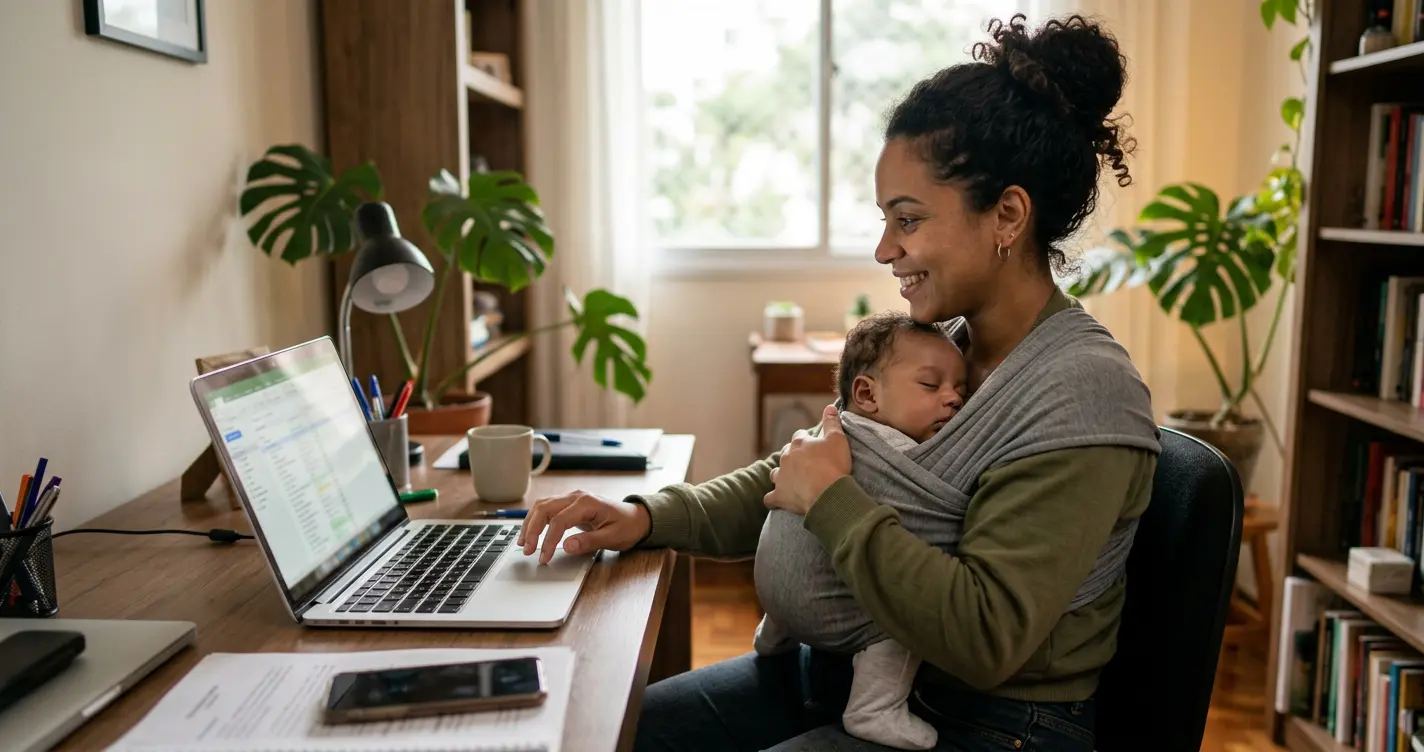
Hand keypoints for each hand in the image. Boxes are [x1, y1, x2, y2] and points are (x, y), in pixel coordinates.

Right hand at [517, 491, 651, 564]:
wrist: (636, 518)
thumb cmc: (627, 527)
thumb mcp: (613, 538)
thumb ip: (590, 542)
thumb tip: (567, 546)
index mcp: (587, 503)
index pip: (559, 520)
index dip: (549, 540)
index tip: (544, 557)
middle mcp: (576, 497)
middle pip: (544, 508)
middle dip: (532, 530)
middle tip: (527, 550)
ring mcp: (571, 498)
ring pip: (542, 506)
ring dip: (529, 523)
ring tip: (523, 543)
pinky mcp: (569, 504)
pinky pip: (546, 509)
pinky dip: (535, 520)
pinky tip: (530, 534)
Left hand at [764, 406, 851, 515]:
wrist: (827, 493)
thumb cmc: (834, 465)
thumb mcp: (838, 439)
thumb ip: (832, 422)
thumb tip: (829, 407)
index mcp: (799, 443)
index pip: (800, 436)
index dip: (807, 441)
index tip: (815, 447)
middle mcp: (786, 457)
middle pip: (786, 454)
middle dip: (794, 457)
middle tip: (808, 465)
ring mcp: (780, 477)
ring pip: (776, 473)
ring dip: (782, 475)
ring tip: (793, 481)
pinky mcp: (779, 496)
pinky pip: (770, 498)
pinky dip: (774, 499)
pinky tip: (778, 501)